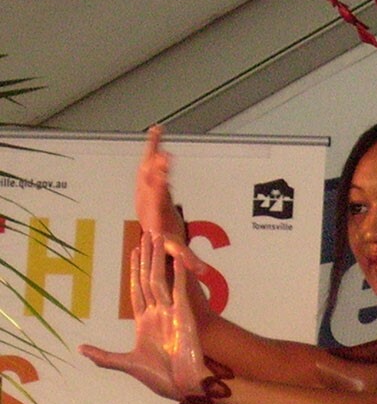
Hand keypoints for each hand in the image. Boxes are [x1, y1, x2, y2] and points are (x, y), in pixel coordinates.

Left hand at [79, 233, 211, 400]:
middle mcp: (159, 313)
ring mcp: (172, 312)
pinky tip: (176, 258)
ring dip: (159, 258)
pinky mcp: (184, 315)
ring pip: (162, 279)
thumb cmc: (159, 377)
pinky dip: (179, 274)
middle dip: (147, 257)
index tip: (133, 252)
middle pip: (150, 278)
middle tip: (147, 235)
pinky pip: (180, 290)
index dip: (134, 270)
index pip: (137, 289)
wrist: (184, 384)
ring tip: (158, 238)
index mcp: (145, 322)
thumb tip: (80, 349)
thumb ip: (103, 356)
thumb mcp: (125, 363)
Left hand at [136, 126, 204, 272]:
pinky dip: (153, 146)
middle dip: (157, 170)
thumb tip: (203, 273)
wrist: (149, 238)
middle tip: (163, 156)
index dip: (159, 187)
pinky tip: (157, 130)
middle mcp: (148, 201)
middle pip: (151, 183)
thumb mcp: (176, 253)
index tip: (162, 174)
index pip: (157, 201)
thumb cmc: (164, 246)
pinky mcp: (150, 183)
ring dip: (152, 153)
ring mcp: (146, 190)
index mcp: (155, 217)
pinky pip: (150, 162)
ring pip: (147, 168)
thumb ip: (189, 260)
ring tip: (157, 135)